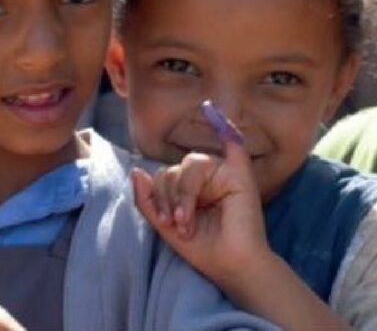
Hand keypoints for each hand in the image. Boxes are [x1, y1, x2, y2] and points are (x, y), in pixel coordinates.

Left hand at [131, 139, 267, 283]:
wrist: (232, 267)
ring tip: (188, 220)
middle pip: (173, 169)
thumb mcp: (165, 226)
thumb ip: (148, 200)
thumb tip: (135, 170)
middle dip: (168, 196)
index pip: (164, 176)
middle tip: (178, 224)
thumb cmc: (204, 249)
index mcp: (189, 189)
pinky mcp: (240, 175)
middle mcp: (206, 178)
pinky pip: (233, 144)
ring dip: (183, 193)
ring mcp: (224, 173)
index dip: (157, 194)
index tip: (164, 222)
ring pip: (190, 163)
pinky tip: (210, 110)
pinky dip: (223, 126)